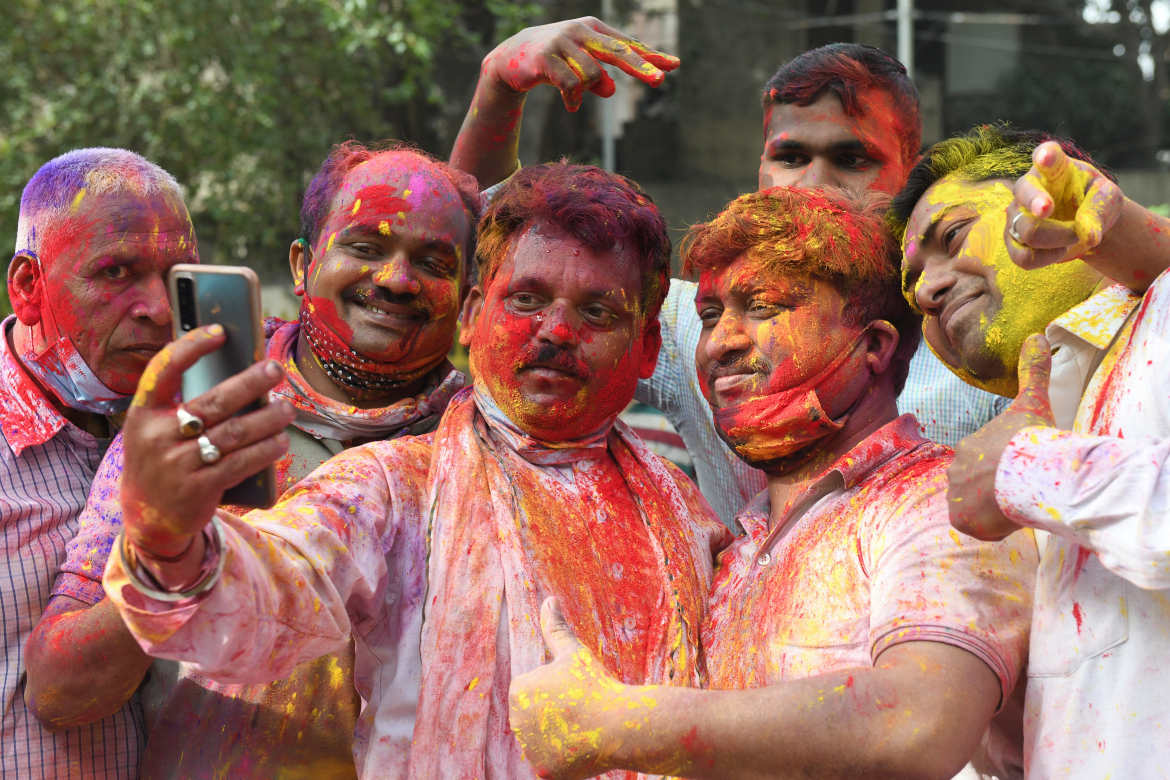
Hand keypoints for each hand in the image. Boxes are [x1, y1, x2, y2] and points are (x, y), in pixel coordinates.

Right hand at [121, 325, 293, 557]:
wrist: (148, 518)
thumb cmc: (163, 459)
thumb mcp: (157, 430)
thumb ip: (183, 406)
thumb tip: (241, 375)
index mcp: (142, 413)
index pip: (163, 369)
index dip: (191, 346)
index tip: (221, 332)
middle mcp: (156, 436)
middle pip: (215, 401)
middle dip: (251, 382)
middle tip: (276, 369)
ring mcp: (177, 464)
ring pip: (235, 432)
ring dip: (268, 418)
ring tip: (287, 409)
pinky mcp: (198, 489)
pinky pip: (241, 463)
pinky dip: (266, 450)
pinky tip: (281, 441)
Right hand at [482, 17, 679, 111]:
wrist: (511, 59)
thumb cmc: (554, 60)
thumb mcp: (579, 68)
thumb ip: (599, 78)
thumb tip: (610, 89)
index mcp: (594, 28)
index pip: (627, 44)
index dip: (650, 56)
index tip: (674, 65)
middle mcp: (580, 30)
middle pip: (618, 51)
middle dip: (640, 67)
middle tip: (659, 81)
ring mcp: (562, 42)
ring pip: (592, 75)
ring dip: (588, 91)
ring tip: (575, 98)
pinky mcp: (546, 58)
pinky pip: (571, 85)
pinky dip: (573, 99)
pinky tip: (571, 106)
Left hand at [510, 598, 639, 778]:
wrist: (620, 724)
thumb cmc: (597, 684)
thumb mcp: (574, 653)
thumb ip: (555, 628)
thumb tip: (549, 600)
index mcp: (518, 691)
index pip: (534, 693)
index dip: (558, 693)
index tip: (574, 692)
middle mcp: (516, 721)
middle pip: (537, 718)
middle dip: (556, 717)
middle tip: (581, 712)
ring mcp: (529, 750)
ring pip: (546, 742)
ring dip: (561, 738)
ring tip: (584, 729)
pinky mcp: (543, 772)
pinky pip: (553, 764)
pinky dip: (567, 760)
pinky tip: (583, 748)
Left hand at [949, 334, 1054, 540]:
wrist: (1031, 472)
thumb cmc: (1033, 437)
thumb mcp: (1033, 400)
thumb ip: (1033, 370)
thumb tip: (1036, 335)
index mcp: (969, 446)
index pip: (985, 463)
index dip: (1007, 470)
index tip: (1023, 471)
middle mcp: (955, 470)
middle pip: (980, 486)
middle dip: (1000, 490)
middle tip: (1024, 488)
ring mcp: (955, 495)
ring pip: (979, 507)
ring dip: (997, 509)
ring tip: (1019, 503)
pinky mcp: (961, 520)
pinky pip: (977, 528)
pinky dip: (994, 528)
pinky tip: (1012, 517)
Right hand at [1006, 141, 1122, 269]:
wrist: (1085, 223)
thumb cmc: (1094, 202)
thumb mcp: (1107, 199)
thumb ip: (1098, 210)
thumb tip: (1088, 235)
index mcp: (1054, 168)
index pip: (1047, 155)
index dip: (1045, 156)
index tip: (1046, 157)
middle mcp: (1027, 188)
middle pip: (1025, 196)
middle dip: (1039, 205)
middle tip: (1054, 211)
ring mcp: (1015, 215)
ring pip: (1027, 231)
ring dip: (1059, 239)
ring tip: (1075, 236)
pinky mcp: (1013, 241)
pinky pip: (1023, 257)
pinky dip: (1047, 258)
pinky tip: (1061, 250)